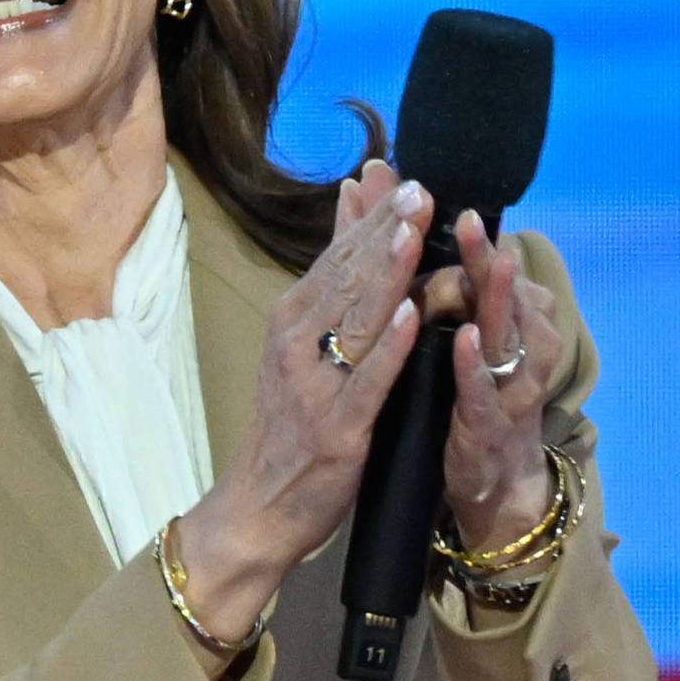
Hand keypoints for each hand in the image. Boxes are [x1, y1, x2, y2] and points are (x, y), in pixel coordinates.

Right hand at [165, 159, 428, 662]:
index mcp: (290, 321)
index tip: (400, 173)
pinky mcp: (337, 427)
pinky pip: (367, 380)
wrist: (259, 507)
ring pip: (355, 320)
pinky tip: (410, 315)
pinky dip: (388, 346)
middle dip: (384, 231)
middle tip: (420, 188)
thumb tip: (350, 209)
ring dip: (388, 273)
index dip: (369, 215)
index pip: (335, 256)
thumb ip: (331, 283)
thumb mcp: (300, 347)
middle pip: (346, 277)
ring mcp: (314, 385)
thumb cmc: (287, 425)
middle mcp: (295, 344)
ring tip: (415, 231)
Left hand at [428, 209, 560, 549]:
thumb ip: (444, 277)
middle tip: (468, 217)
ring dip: (496, 299)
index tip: (446, 196)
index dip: (474, 236)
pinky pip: (486, 392)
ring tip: (487, 263)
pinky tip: (466, 339)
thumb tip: (406, 209)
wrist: (495, 481)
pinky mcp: (491, 426)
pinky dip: (476, 365)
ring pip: (508, 335)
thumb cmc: (473, 394)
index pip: (491, 269)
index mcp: (510, 320)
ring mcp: (510, 386)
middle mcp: (520, 346)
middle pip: (505, 293)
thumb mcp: (458, 331)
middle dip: (487, 255)